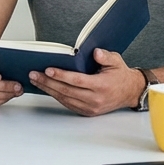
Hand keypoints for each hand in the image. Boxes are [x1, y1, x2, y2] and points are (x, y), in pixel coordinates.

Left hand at [29, 49, 143, 116]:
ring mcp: (90, 107)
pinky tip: (47, 88)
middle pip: (67, 91)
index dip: (61, 76)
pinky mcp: (87, 112)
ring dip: (48, 90)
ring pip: (65, 99)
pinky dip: (56, 96)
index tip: (48, 70)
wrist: (129, 92)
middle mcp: (95, 99)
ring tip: (36, 80)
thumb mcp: (116, 61)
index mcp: (102, 86)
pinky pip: (68, 104)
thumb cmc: (120, 75)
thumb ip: (106, 56)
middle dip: (48, 82)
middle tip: (34, 74)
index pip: (77, 81)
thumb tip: (95, 52)